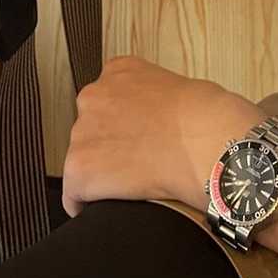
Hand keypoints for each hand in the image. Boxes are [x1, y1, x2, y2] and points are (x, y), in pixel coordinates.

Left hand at [62, 56, 258, 217]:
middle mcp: (95, 95)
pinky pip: (74, 195)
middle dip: (108, 146)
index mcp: (119, 71)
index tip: (132, 138)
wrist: (202, 140)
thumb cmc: (203, 118)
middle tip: (135, 161)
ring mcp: (83, 131)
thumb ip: (152, 97)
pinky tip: (108, 206)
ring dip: (101, 173)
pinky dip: (87, 204)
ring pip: (83, 160)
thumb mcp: (175, 86)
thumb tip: (157, 121)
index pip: (105, 99)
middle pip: (90, 129)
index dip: (119, 124)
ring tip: (131, 183)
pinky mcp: (80, 167)